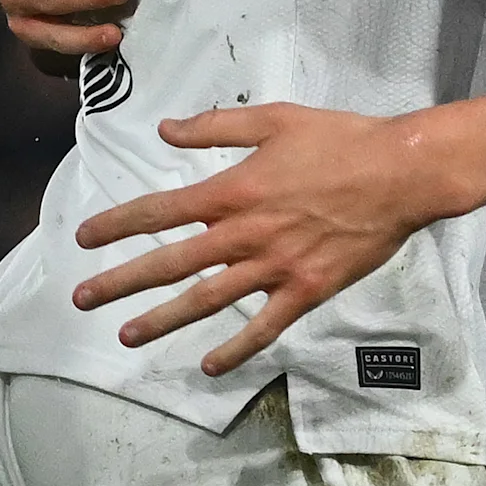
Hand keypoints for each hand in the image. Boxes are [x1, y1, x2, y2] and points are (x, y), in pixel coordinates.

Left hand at [71, 103, 458, 374]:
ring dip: (162, 320)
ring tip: (126, 336)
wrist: (404, 172)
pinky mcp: (307, 290)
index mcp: (233, 190)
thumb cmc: (342, 140)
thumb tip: (166, 130)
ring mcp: (275, 267)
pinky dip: (236, 349)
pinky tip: (210, 366)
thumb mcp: (276, 119)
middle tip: (81, 299)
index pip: (160, 211)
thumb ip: (216, 127)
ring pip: (207, 300)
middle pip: (170, 262)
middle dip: (120, 281)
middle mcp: (245, 233)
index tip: (84, 238)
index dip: (117, 224)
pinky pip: (265, 328)